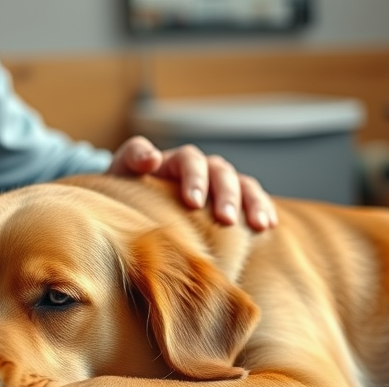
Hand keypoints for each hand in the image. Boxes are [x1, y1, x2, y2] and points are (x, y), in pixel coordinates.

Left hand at [107, 136, 276, 230]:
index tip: (193, 202)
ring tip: (256, 224)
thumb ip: (132, 160)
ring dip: (250, 202)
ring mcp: (216, 183)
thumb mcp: (120, 174)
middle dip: (224, 195)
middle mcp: (200, 168)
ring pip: (241, 184)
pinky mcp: (230, 200)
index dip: (193, 177)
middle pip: (219, 172)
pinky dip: (262, 207)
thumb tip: (151, 158)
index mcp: (173, 161)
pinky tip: (268, 224)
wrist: (133, 210)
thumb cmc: (126, 193)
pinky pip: (252, 198)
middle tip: (224, 219)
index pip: (188, 160)